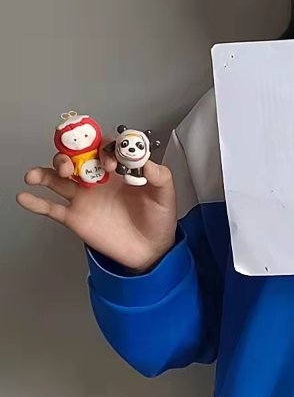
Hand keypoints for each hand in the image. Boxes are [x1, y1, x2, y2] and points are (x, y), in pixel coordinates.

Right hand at [16, 145, 177, 271]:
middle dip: (66, 156)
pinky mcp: (75, 218)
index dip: (101, 149)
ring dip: (44, 173)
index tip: (111, 164)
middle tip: (69, 166)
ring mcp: (83, 198)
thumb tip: (144, 160)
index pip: (101, 147)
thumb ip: (157, 174)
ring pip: (56, 179)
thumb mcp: (165, 193)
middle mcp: (96, 179)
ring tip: (35, 176)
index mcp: (116, 169)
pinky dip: (35, 203)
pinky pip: (51, 208)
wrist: (151, 250)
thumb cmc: (158, 218)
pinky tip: (24, 197)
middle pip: (73, 157)